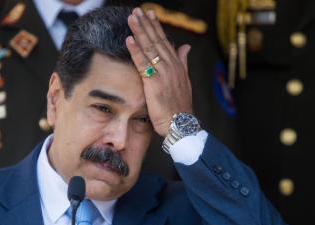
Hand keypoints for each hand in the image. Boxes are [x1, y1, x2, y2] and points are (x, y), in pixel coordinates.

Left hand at [126, 7, 192, 136]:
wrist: (181, 125)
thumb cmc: (179, 107)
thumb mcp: (184, 82)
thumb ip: (182, 62)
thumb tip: (185, 47)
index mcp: (177, 65)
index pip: (165, 41)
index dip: (156, 27)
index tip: (149, 14)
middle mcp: (171, 66)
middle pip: (156, 40)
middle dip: (146, 24)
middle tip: (137, 11)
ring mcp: (163, 73)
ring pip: (149, 48)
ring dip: (140, 31)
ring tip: (132, 18)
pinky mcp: (155, 83)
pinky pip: (143, 63)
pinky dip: (135, 50)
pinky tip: (129, 39)